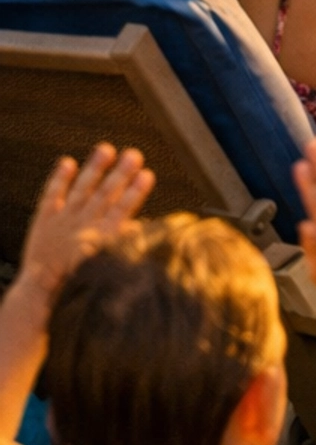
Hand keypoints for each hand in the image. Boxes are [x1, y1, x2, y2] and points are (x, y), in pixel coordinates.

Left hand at [19, 144, 154, 304]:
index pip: (121, 211)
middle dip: (120, 175)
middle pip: (104, 196)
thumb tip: (140, 228)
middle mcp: (82, 226)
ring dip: (94, 170)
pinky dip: (59, 179)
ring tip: (106, 149)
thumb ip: (120, 245)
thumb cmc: (75, 283)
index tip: (147, 175)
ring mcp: (63, 221)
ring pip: (81, 190)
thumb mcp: (103, 268)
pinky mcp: (44, 220)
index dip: (135, 192)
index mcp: (99, 240)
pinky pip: (51, 196)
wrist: (40, 295)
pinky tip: (67, 162)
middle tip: (134, 155)